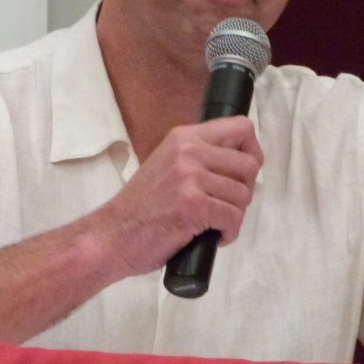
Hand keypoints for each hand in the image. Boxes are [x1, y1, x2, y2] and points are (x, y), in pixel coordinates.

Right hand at [91, 116, 262, 277]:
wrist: (111, 235)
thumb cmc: (140, 208)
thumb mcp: (168, 164)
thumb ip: (198, 157)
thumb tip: (239, 161)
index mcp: (183, 137)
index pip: (241, 128)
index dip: (252, 152)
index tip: (242, 173)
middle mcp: (188, 150)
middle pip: (249, 163)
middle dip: (245, 190)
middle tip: (226, 205)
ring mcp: (189, 176)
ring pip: (243, 194)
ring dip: (234, 215)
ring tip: (214, 223)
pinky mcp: (192, 204)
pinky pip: (233, 217)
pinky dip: (228, 232)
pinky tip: (212, 236)